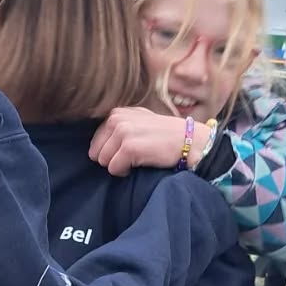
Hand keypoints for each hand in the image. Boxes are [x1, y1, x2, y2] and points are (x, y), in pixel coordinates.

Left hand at [90, 108, 212, 175]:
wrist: (189, 141)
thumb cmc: (165, 136)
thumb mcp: (140, 121)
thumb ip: (120, 126)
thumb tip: (99, 145)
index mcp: (117, 113)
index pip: (96, 140)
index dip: (110, 151)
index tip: (127, 151)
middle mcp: (117, 119)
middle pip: (96, 152)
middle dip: (112, 159)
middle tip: (133, 157)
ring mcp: (122, 132)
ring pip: (103, 161)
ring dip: (119, 166)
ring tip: (137, 159)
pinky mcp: (129, 147)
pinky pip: (114, 169)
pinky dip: (125, 172)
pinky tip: (140, 164)